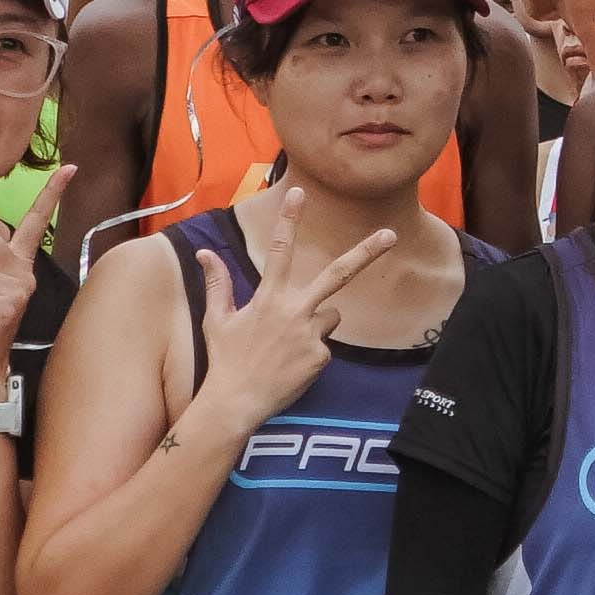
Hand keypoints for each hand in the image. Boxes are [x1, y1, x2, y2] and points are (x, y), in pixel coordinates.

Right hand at [186, 192, 400, 435]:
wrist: (236, 402)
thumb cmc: (225, 360)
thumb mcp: (217, 319)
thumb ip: (217, 283)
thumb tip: (203, 252)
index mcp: (268, 297)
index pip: (281, 250)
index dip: (290, 219)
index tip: (300, 192)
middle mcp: (294, 310)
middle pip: (337, 273)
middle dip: (366, 252)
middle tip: (390, 234)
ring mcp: (310, 334)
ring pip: (331, 315)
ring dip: (318, 323)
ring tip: (288, 346)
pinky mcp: (321, 357)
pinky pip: (325, 346)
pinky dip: (312, 353)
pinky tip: (292, 366)